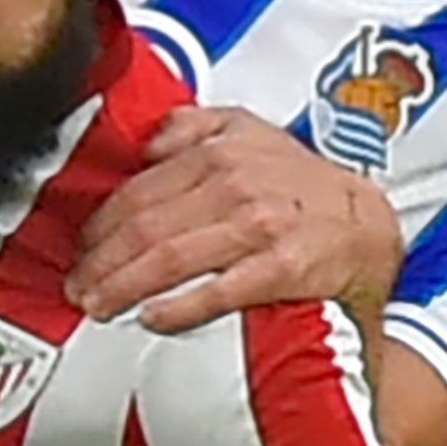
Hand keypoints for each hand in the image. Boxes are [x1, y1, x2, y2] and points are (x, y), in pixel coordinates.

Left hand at [68, 105, 401, 332]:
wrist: (369, 229)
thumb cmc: (306, 189)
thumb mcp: (253, 132)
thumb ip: (196, 126)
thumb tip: (147, 140)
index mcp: (220, 151)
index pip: (139, 191)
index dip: (100, 225)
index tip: (80, 250)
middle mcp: (234, 185)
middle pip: (145, 227)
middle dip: (101, 263)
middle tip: (78, 288)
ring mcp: (257, 228)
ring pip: (169, 258)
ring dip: (123, 286)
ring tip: (98, 307)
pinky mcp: (279, 269)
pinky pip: (216, 291)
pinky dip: (178, 308)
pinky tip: (151, 319)